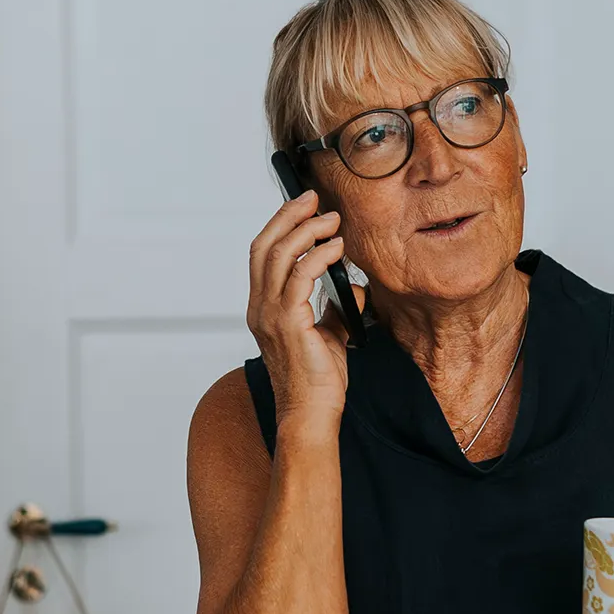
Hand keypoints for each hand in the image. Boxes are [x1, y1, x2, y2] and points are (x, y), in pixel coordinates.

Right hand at [246, 190, 352, 438]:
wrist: (311, 414)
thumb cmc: (316, 381)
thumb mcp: (328, 335)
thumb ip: (334, 308)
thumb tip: (353, 287)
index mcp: (263, 309)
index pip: (263, 255)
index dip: (281, 226)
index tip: (305, 208)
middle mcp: (260, 308)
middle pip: (264, 246)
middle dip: (289, 216)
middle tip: (315, 199)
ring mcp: (270, 315)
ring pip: (278, 255)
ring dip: (307, 231)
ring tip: (332, 221)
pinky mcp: (288, 322)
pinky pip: (299, 276)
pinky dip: (319, 255)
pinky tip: (337, 248)